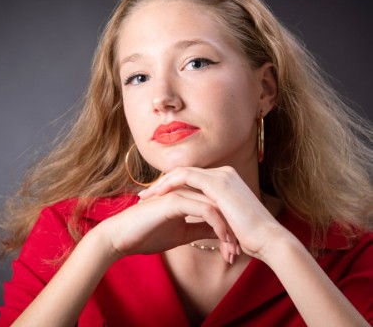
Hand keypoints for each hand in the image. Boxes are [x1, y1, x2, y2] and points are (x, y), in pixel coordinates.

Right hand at [98, 189, 238, 263]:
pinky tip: (222, 241)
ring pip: (216, 206)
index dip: (229, 227)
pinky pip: (205, 210)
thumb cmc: (147, 235)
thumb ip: (201, 229)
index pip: (216, 206)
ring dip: (228, 230)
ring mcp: (180, 193)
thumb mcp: (182, 234)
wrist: (121, 238)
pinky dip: (218, 226)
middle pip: (220, 204)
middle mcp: (186, 191)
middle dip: (233, 229)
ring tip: (233, 251)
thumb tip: (221, 234)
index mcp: (187, 196)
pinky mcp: (174, 201)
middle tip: (238, 253)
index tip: (235, 249)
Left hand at [137, 166, 286, 259]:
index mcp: (226, 181)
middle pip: (183, 172)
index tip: (154, 200)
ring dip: (161, 183)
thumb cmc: (251, 238)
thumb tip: (204, 224)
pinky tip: (157, 195)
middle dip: (162, 183)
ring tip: (145, 197)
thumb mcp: (228, 223)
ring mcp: (221, 176)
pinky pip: (185, 177)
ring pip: (181, 172)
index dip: (171, 187)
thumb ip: (215, 217)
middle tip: (144, 196)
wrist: (270, 241)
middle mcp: (223, 173)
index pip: (191, 179)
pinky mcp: (218, 183)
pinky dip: (169, 184)